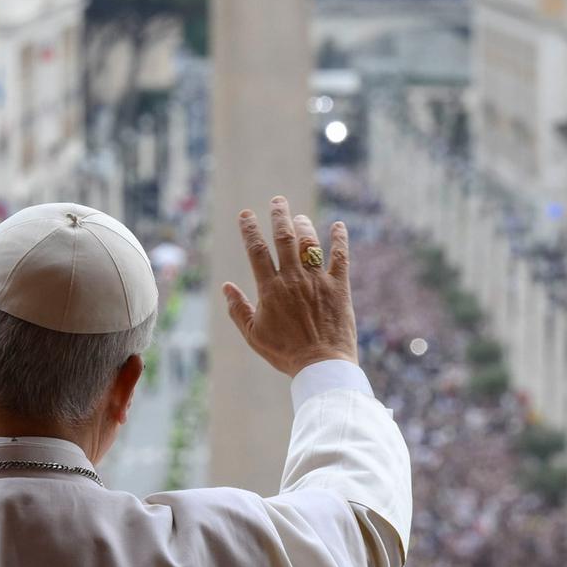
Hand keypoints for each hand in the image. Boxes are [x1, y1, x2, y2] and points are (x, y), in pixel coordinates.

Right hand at [221, 196, 356, 377]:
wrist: (321, 365)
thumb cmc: (285, 353)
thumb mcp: (253, 335)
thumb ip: (238, 309)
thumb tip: (226, 287)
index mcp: (270, 289)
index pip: (256, 250)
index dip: (249, 229)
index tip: (245, 214)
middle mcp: (293, 279)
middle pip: (284, 238)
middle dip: (279, 216)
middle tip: (278, 201)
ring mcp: (317, 281)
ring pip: (309, 243)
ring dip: (304, 225)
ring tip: (299, 217)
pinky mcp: (339, 287)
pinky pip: (340, 257)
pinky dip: (339, 239)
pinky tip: (338, 226)